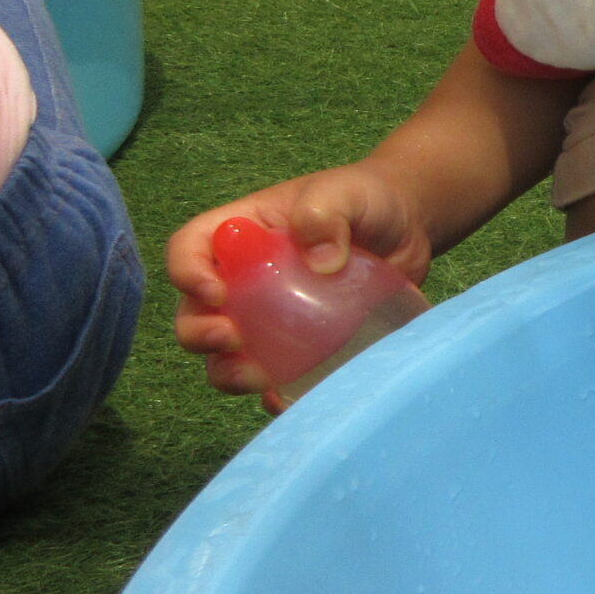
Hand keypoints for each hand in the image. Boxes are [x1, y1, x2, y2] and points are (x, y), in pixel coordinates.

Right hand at [168, 163, 434, 409]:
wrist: (407, 226)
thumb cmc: (365, 199)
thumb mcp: (345, 194)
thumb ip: (325, 214)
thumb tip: (322, 263)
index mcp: (241, 233)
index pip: (191, 249)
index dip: (187, 272)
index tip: (215, 292)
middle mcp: (244, 278)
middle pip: (196, 312)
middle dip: (200, 333)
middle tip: (232, 340)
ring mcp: (270, 316)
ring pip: (226, 355)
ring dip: (228, 373)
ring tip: (257, 378)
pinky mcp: (301, 344)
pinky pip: (277, 377)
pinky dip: (276, 393)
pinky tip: (287, 400)